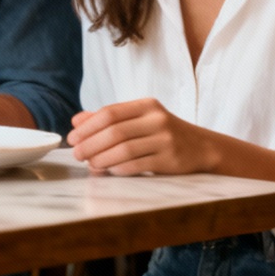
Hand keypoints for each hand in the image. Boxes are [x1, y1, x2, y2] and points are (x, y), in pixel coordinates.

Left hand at [68, 99, 217, 175]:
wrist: (202, 147)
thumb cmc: (162, 132)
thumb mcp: (139, 119)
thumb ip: (109, 118)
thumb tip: (76, 121)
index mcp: (146, 105)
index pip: (109, 113)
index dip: (87, 127)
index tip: (71, 138)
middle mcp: (158, 120)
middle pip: (114, 132)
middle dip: (90, 145)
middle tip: (76, 154)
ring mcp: (166, 140)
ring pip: (124, 150)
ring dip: (101, 159)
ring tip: (90, 164)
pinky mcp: (171, 160)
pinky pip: (137, 165)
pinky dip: (118, 168)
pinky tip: (109, 170)